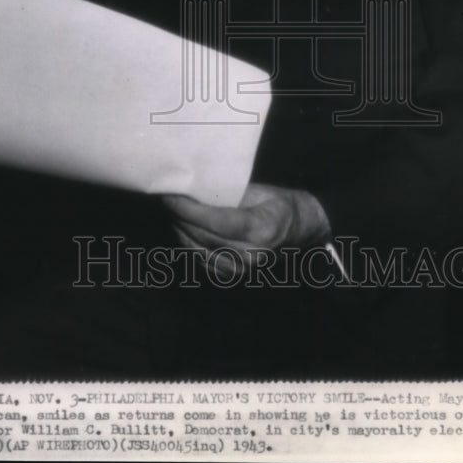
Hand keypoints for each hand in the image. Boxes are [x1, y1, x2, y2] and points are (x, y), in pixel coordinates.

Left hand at [162, 182, 330, 275]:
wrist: (298, 230)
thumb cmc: (278, 204)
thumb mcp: (259, 191)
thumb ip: (228, 193)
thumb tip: (193, 186)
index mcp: (260, 231)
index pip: (215, 221)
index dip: (188, 209)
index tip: (170, 195)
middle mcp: (250, 255)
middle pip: (202, 236)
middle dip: (179, 216)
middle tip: (164, 197)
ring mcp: (241, 270)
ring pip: (197, 250)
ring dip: (179, 229)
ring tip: (169, 210)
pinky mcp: (233, 276)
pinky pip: (201, 260)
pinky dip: (187, 243)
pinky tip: (180, 227)